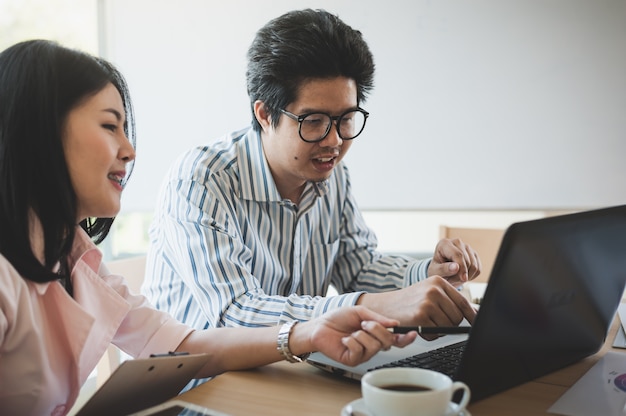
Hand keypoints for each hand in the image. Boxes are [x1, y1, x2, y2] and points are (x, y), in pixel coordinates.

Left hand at [292, 306, 416, 366]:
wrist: (319, 326)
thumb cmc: (338, 319)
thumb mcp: (359, 313)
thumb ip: (377, 318)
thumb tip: (394, 324)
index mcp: (376, 334)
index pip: (395, 340)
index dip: (405, 338)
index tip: (412, 333)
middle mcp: (372, 346)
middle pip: (387, 342)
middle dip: (376, 329)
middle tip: (363, 323)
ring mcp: (363, 354)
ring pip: (374, 346)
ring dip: (361, 334)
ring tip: (352, 331)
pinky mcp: (352, 360)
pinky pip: (359, 350)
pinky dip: (351, 341)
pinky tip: (344, 340)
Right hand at [357, 276, 476, 339]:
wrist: (384, 306)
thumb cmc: (408, 301)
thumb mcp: (428, 292)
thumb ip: (449, 300)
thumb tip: (474, 313)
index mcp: (438, 281)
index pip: (463, 302)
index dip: (472, 315)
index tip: (476, 323)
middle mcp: (433, 290)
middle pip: (457, 317)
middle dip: (450, 324)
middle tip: (435, 321)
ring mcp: (427, 303)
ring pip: (448, 327)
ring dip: (439, 329)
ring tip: (426, 322)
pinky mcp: (420, 316)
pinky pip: (436, 334)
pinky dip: (429, 335)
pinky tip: (419, 326)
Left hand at [427, 238, 481, 285]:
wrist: (442, 270)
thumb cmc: (436, 269)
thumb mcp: (435, 271)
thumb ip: (444, 269)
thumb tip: (456, 267)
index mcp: (445, 243)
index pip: (458, 255)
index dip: (462, 268)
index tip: (463, 279)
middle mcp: (457, 242)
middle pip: (467, 260)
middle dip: (461, 274)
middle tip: (452, 280)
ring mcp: (467, 247)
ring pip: (474, 265)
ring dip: (467, 276)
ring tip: (455, 278)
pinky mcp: (474, 254)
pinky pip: (478, 269)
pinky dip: (472, 276)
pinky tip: (462, 276)